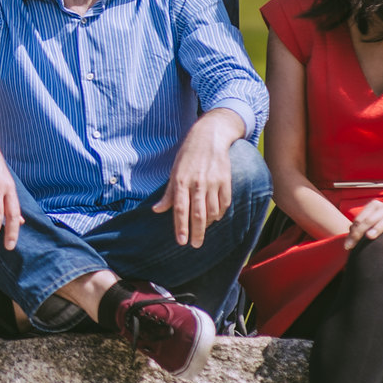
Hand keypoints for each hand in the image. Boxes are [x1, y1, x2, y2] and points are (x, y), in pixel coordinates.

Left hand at [153, 124, 234, 247]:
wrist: (210, 136)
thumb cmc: (188, 156)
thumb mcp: (174, 171)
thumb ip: (168, 193)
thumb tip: (156, 210)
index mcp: (181, 181)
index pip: (179, 209)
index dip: (180, 227)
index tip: (181, 242)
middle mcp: (197, 183)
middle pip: (198, 214)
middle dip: (196, 233)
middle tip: (195, 245)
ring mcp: (213, 182)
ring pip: (213, 211)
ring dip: (208, 224)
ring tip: (203, 229)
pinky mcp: (226, 180)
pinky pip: (225, 203)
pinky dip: (220, 213)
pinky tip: (215, 217)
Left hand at [344, 199, 382, 249]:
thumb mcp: (373, 218)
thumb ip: (361, 225)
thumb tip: (349, 236)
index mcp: (373, 206)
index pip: (359, 219)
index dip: (352, 232)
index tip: (347, 245)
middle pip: (369, 220)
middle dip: (359, 233)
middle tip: (352, 245)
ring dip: (377, 229)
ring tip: (369, 236)